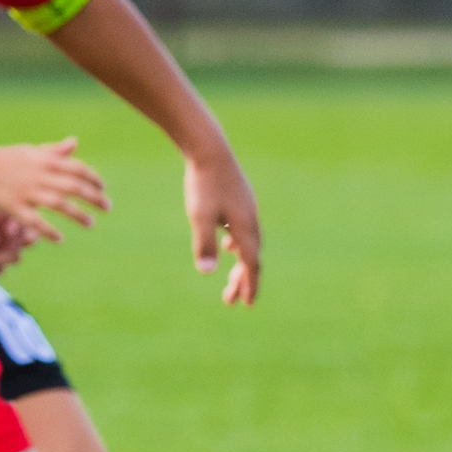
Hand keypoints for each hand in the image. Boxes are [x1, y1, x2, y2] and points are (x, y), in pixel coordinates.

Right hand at [0, 137, 108, 242]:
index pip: (78, 168)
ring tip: (92, 224)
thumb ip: (54, 151)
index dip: (94, 179)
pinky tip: (60, 239)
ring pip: (59, 204)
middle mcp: (39, 175)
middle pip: (74, 187)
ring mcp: (27, 191)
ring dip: (78, 215)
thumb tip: (75, 142)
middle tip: (108, 207)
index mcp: (45, 160)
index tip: (104, 189)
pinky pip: (35, 221)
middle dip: (95, 197)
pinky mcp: (14, 207)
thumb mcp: (30, 151)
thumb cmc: (5, 159)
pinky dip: (48, 231)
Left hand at [184, 152, 262, 305]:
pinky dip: (239, 244)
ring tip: (232, 277)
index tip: (245, 304)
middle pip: (252, 258)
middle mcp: (251, 221)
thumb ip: (203, 244)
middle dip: (243, 281)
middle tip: (233, 300)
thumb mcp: (199, 216)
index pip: (251, 264)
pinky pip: (245, 229)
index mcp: (245, 228)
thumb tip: (206, 271)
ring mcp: (248, 209)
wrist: (209, 148)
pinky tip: (227, 243)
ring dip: (241, 263)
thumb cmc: (203, 184)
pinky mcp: (241, 199)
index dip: (249, 285)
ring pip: (249, 244)